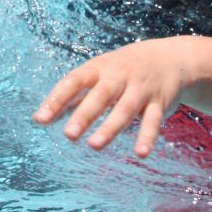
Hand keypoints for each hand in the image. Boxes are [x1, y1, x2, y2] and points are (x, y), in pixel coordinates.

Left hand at [32, 38, 195, 156]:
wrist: (170, 58)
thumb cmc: (123, 69)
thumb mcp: (98, 73)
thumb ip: (75, 95)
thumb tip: (44, 116)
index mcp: (98, 68)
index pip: (73, 81)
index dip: (57, 99)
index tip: (40, 119)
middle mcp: (118, 76)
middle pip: (100, 96)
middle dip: (84, 115)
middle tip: (69, 135)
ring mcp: (140, 89)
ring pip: (125, 109)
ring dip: (110, 127)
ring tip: (94, 145)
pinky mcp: (159, 102)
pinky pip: (153, 121)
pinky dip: (147, 136)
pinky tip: (140, 153)